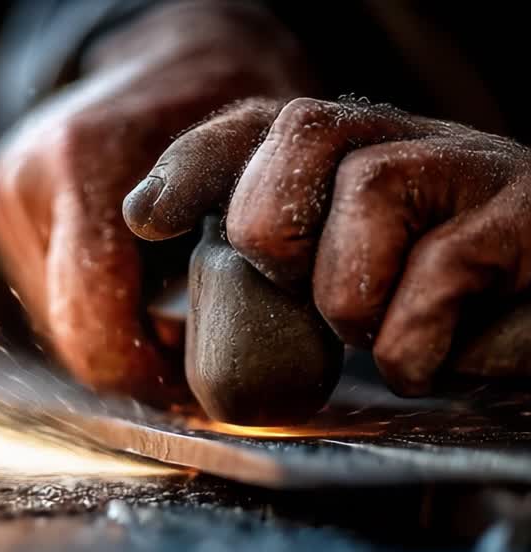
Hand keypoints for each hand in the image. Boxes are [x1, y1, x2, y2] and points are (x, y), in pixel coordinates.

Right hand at [0, 1, 309, 405]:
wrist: (170, 47)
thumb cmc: (232, 99)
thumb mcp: (262, 168)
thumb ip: (248, 257)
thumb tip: (244, 374)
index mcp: (84, 166)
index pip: (92, 325)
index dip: (147, 378)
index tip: (196, 384)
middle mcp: (26, 182)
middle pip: (70, 334)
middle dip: (133, 363)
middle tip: (193, 363)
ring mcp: (5, 194)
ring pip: (56, 322)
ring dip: (114, 335)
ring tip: (171, 315)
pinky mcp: (0, 205)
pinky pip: (48, 295)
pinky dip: (95, 308)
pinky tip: (139, 288)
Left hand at [124, 97, 530, 396]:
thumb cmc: (442, 313)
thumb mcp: (339, 285)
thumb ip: (263, 266)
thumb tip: (148, 231)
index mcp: (350, 156)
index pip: (254, 128)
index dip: (193, 166)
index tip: (147, 219)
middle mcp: (407, 142)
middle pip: (299, 141)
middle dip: (279, 240)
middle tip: (318, 296)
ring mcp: (474, 168)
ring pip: (368, 193)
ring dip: (356, 304)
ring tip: (390, 333)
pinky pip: (440, 273)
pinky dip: (420, 342)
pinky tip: (443, 352)